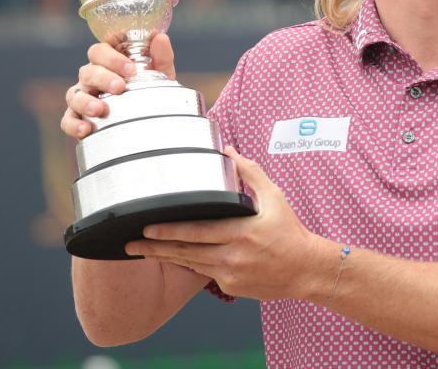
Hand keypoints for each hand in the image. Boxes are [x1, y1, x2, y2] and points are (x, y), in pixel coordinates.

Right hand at [60, 33, 175, 138]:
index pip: (100, 51)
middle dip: (103, 78)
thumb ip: (161, 56)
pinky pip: (67, 120)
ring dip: (85, 101)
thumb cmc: (150, 91)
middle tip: (120, 87)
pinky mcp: (78, 119)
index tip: (131, 69)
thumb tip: (161, 38)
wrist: (150, 122)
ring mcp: (82, 97)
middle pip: (87, 71)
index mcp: (108, 63)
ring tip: (100, 109)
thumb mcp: (160, 74)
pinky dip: (73, 124)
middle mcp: (92, 77)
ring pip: (74, 94)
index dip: (112, 58)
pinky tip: (85, 129)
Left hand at [124, 147, 327, 301]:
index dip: (169, 230)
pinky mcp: (231, 287)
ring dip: (166, 257)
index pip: (197, 231)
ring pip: (190, 265)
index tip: (147, 225)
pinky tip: (175, 258)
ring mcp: (230, 275)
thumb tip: (230, 151)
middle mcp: (232, 256)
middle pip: (185, 251)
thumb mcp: (274, 197)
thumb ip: (250, 173)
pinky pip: (204, 273)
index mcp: (241, 232)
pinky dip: (189, 264)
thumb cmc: (290, 231)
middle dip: (155, 247)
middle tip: (131, 242)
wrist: (306, 269)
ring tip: (143, 251)